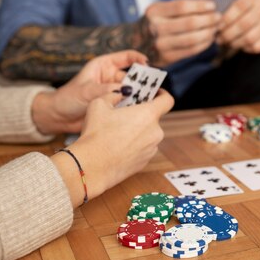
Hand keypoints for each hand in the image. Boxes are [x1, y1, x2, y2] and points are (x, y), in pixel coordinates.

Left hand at [32, 50, 146, 133]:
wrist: (58, 117)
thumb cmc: (68, 99)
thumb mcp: (87, 91)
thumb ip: (107, 89)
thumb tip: (127, 89)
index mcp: (103, 65)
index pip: (126, 57)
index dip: (138, 58)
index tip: (148, 64)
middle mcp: (111, 77)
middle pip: (133, 75)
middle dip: (143, 81)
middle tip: (153, 88)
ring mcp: (114, 91)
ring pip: (133, 90)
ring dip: (140, 95)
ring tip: (149, 100)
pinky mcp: (115, 104)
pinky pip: (129, 103)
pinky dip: (135, 106)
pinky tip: (141, 109)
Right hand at [52, 90, 173, 206]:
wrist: (92, 166)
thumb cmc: (96, 134)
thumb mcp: (99, 104)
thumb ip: (113, 95)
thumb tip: (119, 94)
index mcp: (148, 114)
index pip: (167, 101)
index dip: (162, 94)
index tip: (155, 93)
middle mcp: (155, 132)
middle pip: (153, 118)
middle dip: (141, 115)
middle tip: (124, 115)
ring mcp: (152, 148)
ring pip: (148, 134)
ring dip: (137, 131)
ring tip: (117, 133)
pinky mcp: (146, 161)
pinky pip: (143, 148)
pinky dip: (134, 145)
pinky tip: (118, 147)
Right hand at [143, 0, 221, 65]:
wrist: (135, 42)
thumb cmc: (156, 22)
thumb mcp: (160, 11)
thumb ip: (180, 8)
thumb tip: (208, 5)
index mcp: (155, 11)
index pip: (182, 6)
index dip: (200, 5)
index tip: (213, 5)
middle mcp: (155, 28)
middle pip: (190, 23)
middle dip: (209, 20)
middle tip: (219, 17)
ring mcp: (160, 44)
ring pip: (192, 39)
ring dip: (209, 33)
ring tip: (215, 28)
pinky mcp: (166, 58)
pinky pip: (191, 51)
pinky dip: (204, 44)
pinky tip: (209, 39)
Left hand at [217, 0, 259, 53]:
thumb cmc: (245, 11)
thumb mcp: (237, 3)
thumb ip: (226, 9)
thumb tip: (212, 21)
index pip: (240, 6)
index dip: (227, 18)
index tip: (218, 26)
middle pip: (244, 24)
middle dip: (228, 34)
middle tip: (219, 39)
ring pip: (249, 38)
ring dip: (235, 43)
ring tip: (228, 43)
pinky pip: (256, 47)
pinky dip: (245, 48)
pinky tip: (240, 45)